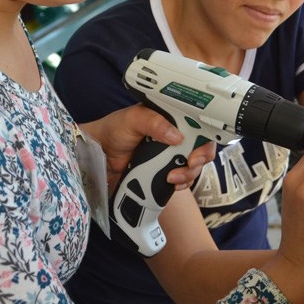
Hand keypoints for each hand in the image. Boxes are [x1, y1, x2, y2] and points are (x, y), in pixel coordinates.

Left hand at [80, 105, 215, 192]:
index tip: (197, 150)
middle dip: (200, 159)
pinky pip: (181, 180)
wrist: (99, 155)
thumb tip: (177, 136)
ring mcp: (171, 157)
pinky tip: (170, 184)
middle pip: (201, 149)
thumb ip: (154, 122)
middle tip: (189, 164)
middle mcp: (176, 137)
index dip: (204, 138)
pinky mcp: (164, 173)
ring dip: (188, 175)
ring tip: (171, 178)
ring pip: (193, 167)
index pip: (199, 126)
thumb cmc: (114, 130)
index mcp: (172, 119)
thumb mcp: (133, 119)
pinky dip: (180, 184)